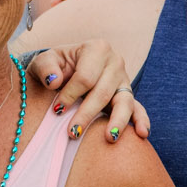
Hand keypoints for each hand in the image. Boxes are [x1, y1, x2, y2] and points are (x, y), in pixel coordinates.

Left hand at [24, 39, 148, 141]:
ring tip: (109, 138)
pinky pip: (138, 108)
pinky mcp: (128, 96)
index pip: (86, 77)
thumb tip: (54, 81)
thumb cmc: (55, 67)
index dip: (70, 95)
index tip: (57, 109)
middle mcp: (115, 62)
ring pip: (124, 102)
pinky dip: (141, 121)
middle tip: (72, 133)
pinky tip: (142, 133)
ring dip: (117, 121)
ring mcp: (124, 80)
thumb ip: (46, 67)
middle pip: (103, 92)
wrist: (64, 70)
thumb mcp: (44, 61)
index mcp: (97, 48)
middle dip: (87, 113)